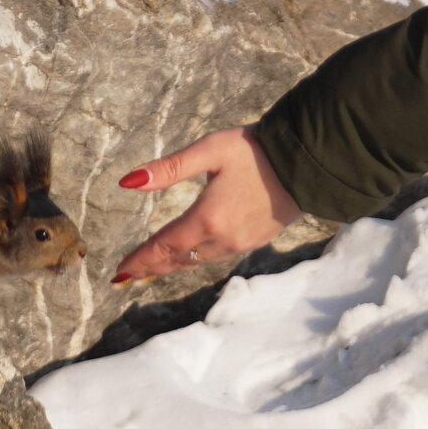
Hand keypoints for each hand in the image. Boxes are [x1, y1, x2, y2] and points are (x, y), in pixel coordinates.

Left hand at [111, 126, 302, 279]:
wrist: (308, 162)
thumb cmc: (257, 151)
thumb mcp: (209, 150)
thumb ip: (168, 169)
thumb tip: (127, 182)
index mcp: (206, 218)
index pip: (163, 246)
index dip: (139, 260)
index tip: (119, 272)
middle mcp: (222, 239)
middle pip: (178, 260)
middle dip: (151, 267)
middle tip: (127, 277)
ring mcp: (240, 243)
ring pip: (196, 261)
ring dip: (172, 265)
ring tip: (152, 268)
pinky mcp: (255, 241)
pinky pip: (216, 257)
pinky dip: (194, 260)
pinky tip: (188, 256)